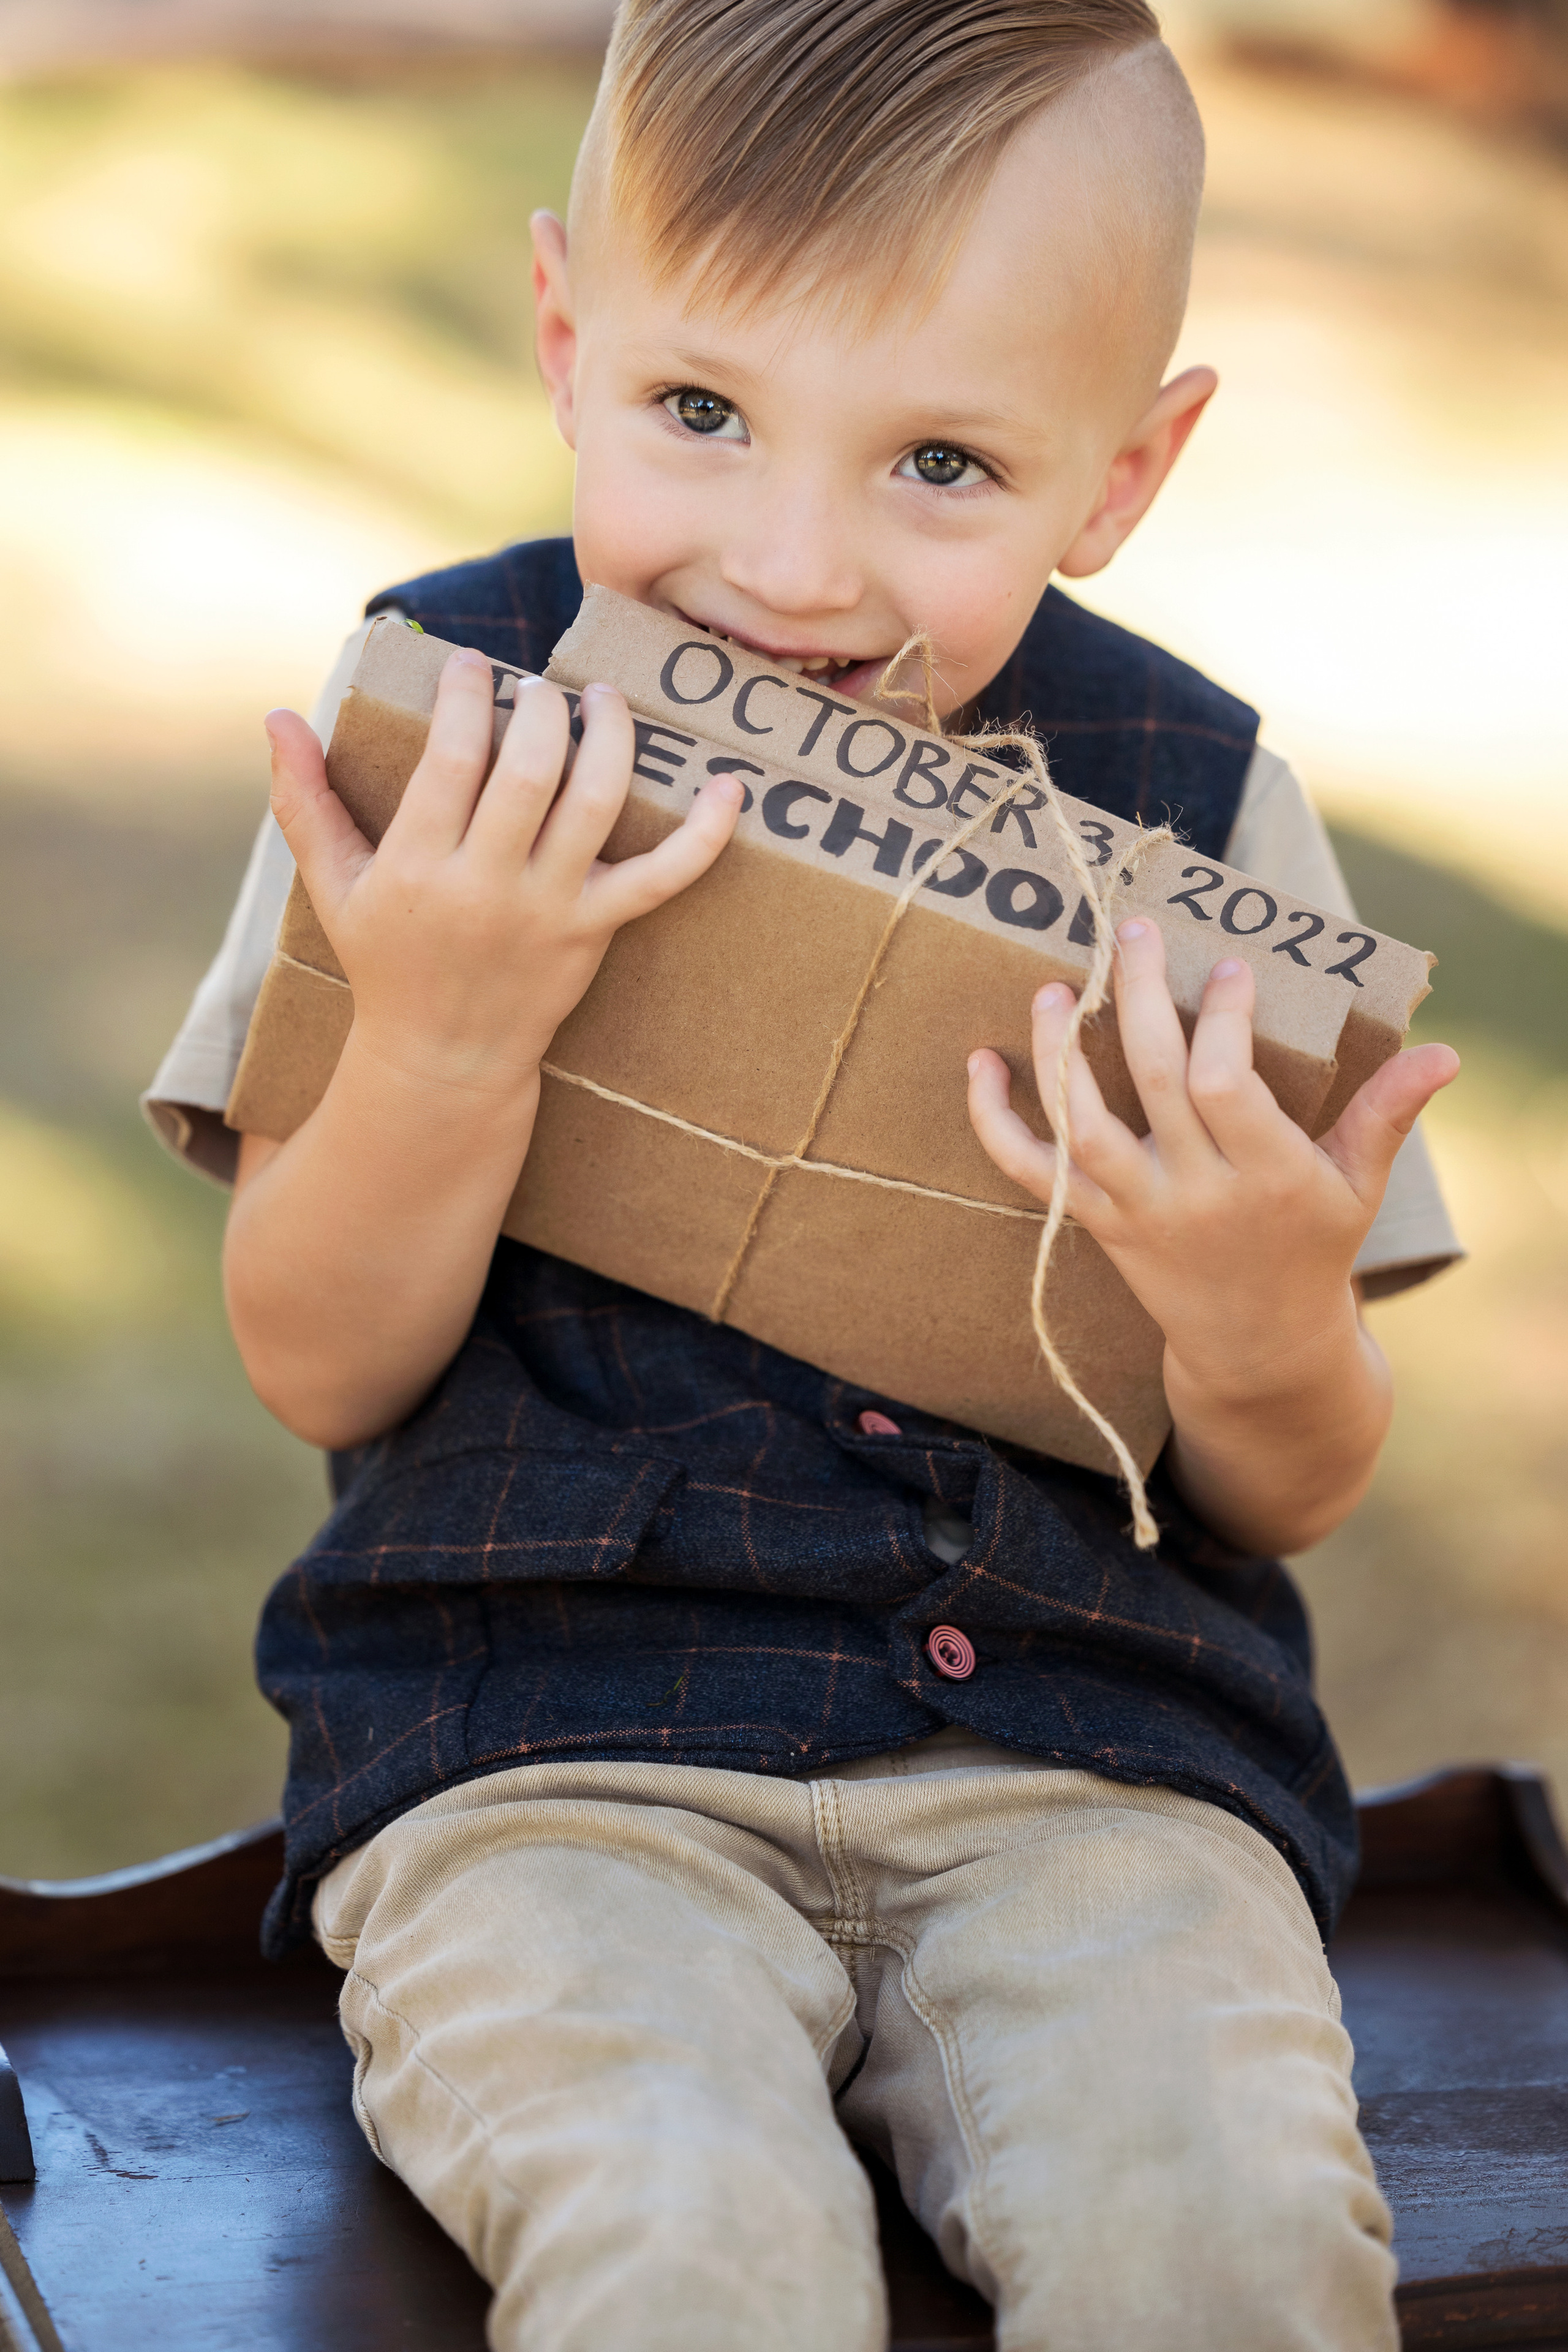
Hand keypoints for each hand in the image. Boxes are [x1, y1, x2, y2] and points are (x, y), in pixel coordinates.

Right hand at [266, 648, 742, 1101]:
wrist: (442, 1060)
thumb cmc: (386, 961)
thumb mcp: (334, 886)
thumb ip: (304, 801)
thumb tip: (276, 717)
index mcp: (416, 865)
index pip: (450, 757)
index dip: (464, 696)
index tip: (469, 665)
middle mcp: (485, 885)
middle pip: (529, 770)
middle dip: (540, 709)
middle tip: (540, 687)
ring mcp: (548, 909)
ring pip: (595, 803)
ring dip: (609, 739)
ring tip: (603, 700)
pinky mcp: (594, 931)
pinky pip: (663, 878)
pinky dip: (704, 835)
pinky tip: (730, 788)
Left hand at [968, 919, 1457, 1398]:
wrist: (1257, 1345)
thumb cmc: (1311, 1247)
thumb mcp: (1358, 1184)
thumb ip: (1387, 1114)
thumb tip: (1444, 1053)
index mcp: (1266, 1177)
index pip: (1227, 1086)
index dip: (1223, 1020)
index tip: (1229, 968)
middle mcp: (1194, 1193)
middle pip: (1153, 1083)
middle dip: (1141, 999)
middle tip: (1134, 934)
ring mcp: (1137, 1210)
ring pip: (1081, 1127)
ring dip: (1058, 1054)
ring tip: (1055, 988)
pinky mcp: (1095, 1223)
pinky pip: (1029, 1172)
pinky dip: (994, 1122)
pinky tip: (980, 1064)